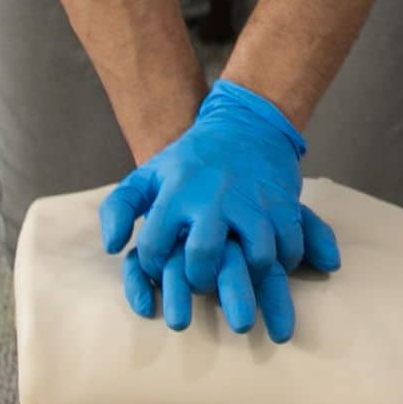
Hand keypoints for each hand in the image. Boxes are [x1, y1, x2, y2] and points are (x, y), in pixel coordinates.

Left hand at [99, 80, 342, 343]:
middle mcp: (214, 198)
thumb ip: (119, 208)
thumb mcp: (148, 174)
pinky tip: (270, 262)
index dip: (153, 265)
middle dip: (200, 279)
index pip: (154, 247)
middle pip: (203, 256)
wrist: (245, 124)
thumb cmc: (191, 159)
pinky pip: (289, 247)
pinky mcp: (284, 204)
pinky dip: (283, 263)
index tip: (162, 264)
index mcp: (176, 192)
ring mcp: (252, 201)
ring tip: (240, 276)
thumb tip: (113, 247)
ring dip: (249, 277)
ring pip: (256, 257)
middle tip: (203, 280)